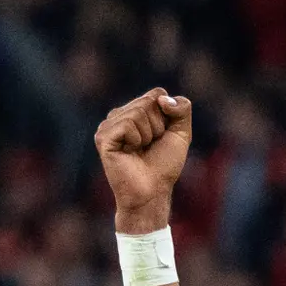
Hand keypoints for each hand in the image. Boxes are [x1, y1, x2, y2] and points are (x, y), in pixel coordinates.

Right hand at [94, 87, 194, 230]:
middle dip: (158, 126)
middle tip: (149, 146)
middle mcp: (119, 115)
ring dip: (148, 135)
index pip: (157, 94)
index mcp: (134, 111)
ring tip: (139, 150)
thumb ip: (182, 107)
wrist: (152, 191)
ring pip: (139, 112)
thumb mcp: (181, 132)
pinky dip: (136, 139)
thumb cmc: (164, 165)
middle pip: (149, 101)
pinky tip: (129, 152)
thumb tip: (162, 99)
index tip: (161, 137)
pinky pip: (128, 124)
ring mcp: (108, 125)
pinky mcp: (103, 137)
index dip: (167, 116)